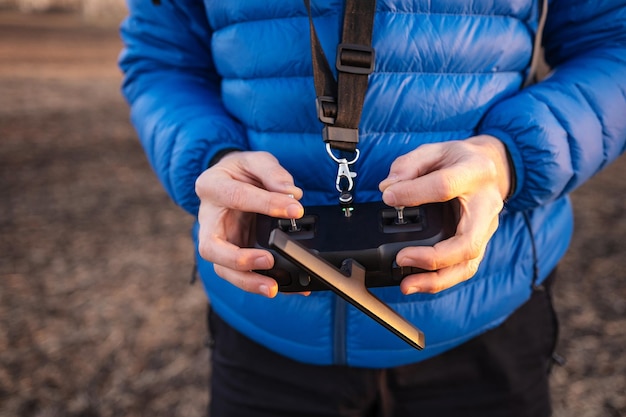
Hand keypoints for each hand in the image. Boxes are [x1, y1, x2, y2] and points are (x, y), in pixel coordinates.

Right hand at [195, 151, 302, 297]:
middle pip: (211, 248)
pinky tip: (284, 287)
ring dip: (247, 281)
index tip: (295, 210)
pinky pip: (241, 274)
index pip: (236, 196)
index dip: (266, 204)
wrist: (231, 180)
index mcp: (212, 187)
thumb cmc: (241, 171)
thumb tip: (292, 194)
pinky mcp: (229, 255)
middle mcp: (208, 219)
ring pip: (222, 269)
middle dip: (239, 259)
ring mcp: (217, 241)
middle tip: (268, 261)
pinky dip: (260, 283)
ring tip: (273, 287)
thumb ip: (273, 173)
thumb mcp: (256, 160)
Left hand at [379, 135, 511, 293]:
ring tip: (407, 285)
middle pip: (467, 243)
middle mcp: (486, 206)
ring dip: (436, 280)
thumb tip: (388, 188)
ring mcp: (486, 229)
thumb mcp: (434, 149)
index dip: (413, 193)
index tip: (389, 197)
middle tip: (401, 259)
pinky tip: (417, 282)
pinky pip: (462, 269)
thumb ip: (409, 165)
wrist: (492, 167)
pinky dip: (439, 280)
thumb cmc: (460, 159)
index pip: (445, 186)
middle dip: (433, 258)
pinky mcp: (479, 244)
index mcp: (475, 173)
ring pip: (467, 266)